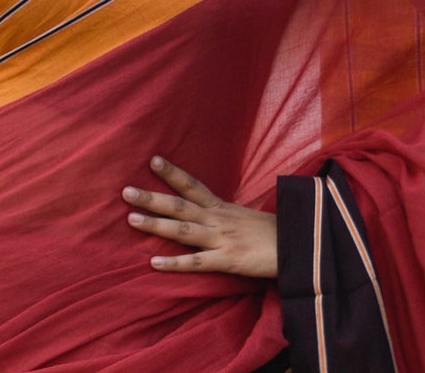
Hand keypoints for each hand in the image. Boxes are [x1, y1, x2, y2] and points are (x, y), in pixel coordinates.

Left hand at [123, 156, 276, 277]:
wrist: (300, 247)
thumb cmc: (272, 232)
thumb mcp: (243, 215)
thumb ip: (221, 213)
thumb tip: (202, 209)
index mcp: (221, 207)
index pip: (192, 185)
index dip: (172, 173)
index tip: (152, 160)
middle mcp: (217, 219)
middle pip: (179, 204)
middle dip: (152, 197)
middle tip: (125, 191)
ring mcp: (221, 239)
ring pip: (183, 229)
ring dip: (156, 224)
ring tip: (130, 219)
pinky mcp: (228, 260)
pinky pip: (197, 262)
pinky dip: (175, 263)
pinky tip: (154, 262)